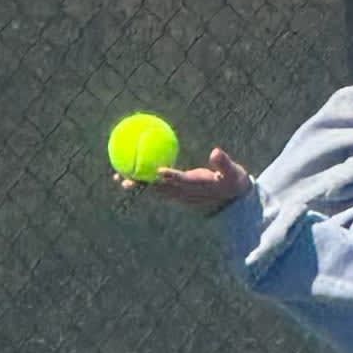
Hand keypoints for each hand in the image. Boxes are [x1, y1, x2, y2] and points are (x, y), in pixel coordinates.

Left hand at [113, 147, 251, 212]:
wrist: (233, 200)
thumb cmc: (233, 181)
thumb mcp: (234, 173)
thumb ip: (224, 163)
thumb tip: (216, 152)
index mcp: (198, 185)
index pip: (181, 181)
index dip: (169, 177)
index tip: (157, 171)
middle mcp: (185, 193)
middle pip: (160, 188)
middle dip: (142, 184)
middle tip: (123, 179)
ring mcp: (179, 195)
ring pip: (155, 190)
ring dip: (138, 185)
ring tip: (118, 177)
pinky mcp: (176, 194)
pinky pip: (157, 187)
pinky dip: (143, 182)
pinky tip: (131, 172)